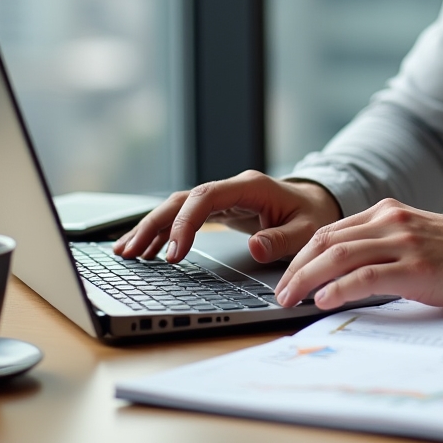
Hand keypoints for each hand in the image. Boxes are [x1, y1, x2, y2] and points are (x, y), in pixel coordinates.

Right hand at [112, 171, 341, 264]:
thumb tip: (254, 246)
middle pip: (184, 199)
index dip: (186, 223)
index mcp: (250, 186)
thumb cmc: (312, 216)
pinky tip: (145, 249)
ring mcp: (223, 197)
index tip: (175, 255)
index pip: (206, 197)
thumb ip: (282, 239)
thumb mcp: (307, 230)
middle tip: (131, 253)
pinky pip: (185, 216)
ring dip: (151, 227)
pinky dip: (163, 230)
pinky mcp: (220, 209)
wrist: (318, 203)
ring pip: (178, 206)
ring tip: (125, 252)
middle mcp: (232, 188)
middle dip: (155, 224)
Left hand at [275, 198, 442, 312]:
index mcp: (392, 212)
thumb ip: (390, 248)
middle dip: (296, 267)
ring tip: (287, 300)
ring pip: (338, 255)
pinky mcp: (418, 268)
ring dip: (306, 279)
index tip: (288, 276)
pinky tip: (323, 300)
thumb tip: (351, 276)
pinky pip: (365, 276)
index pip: (332, 230)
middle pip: (326, 240)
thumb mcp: (423, 241)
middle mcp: (394, 221)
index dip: (303, 254)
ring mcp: (405, 242)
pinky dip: (338, 288)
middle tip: (279, 292)